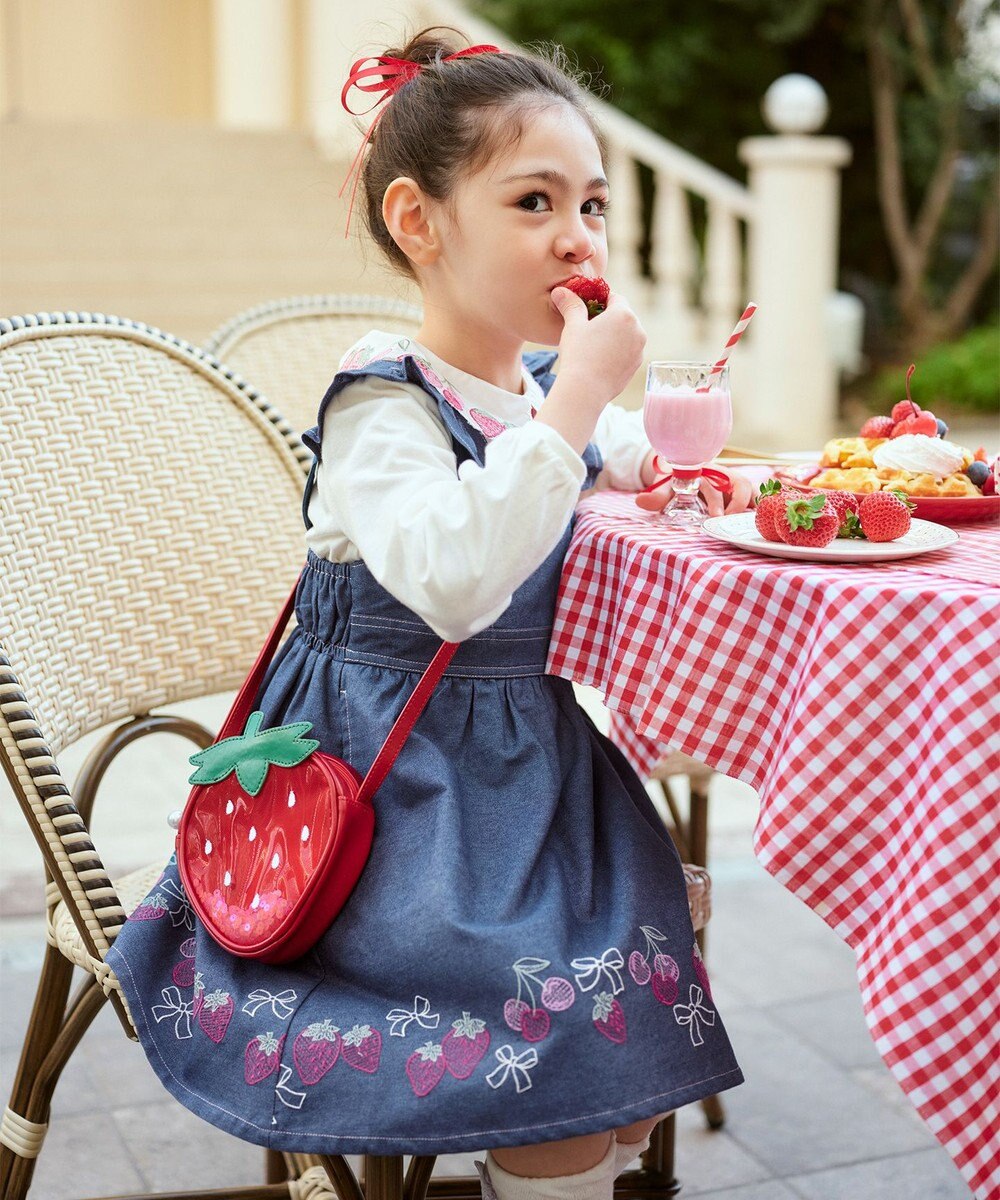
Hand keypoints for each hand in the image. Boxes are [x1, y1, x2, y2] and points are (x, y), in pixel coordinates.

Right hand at [549, 287, 645, 411]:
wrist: (585, 391)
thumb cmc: (578, 354)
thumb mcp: (573, 326)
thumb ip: (570, 305)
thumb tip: (560, 290)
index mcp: (624, 314)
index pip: (615, 298)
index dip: (600, 300)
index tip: (588, 308)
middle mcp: (638, 330)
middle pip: (623, 316)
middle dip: (608, 319)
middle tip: (589, 327)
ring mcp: (639, 350)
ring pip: (627, 335)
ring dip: (614, 335)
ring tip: (594, 345)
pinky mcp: (636, 366)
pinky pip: (628, 352)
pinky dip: (617, 352)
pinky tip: (600, 359)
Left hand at [635, 456, 754, 517]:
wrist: (684, 468)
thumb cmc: (677, 480)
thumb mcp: (665, 487)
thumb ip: (657, 496)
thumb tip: (641, 501)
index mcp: (704, 472)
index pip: (712, 484)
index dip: (716, 500)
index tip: (715, 516)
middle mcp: (722, 475)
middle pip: (737, 484)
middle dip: (735, 505)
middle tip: (727, 523)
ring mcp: (734, 482)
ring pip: (751, 488)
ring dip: (752, 504)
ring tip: (749, 524)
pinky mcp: (743, 490)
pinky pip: (757, 495)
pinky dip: (760, 506)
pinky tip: (760, 522)